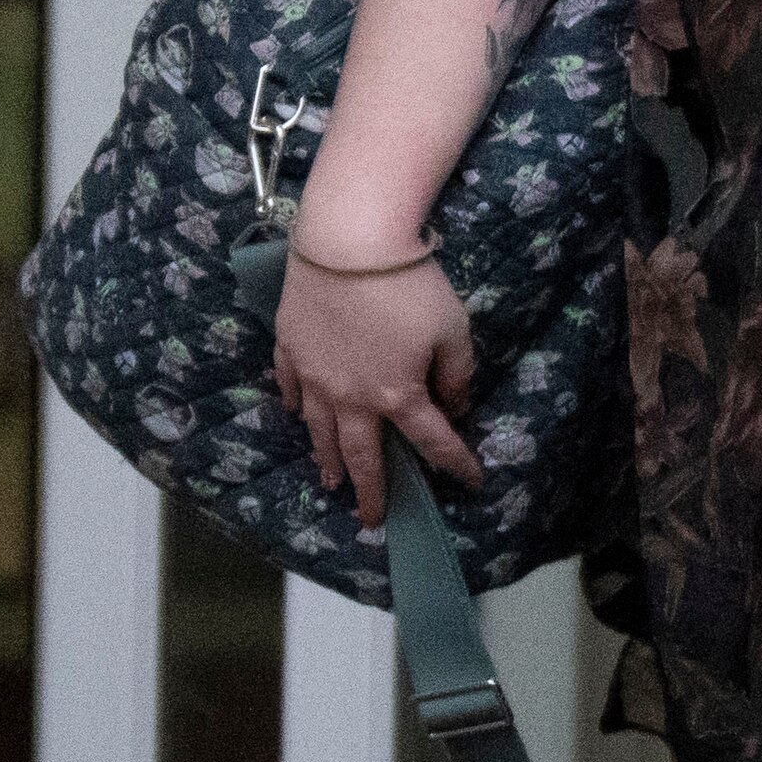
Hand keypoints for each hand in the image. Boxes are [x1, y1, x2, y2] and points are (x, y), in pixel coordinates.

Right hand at [268, 240, 484, 528]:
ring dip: (327, 460)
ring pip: (319, 430)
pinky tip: (295, 415)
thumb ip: (456, 375)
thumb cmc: (410, 284)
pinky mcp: (290, 348)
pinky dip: (294, 407)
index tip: (472, 483)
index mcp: (397, 395)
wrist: (349, 242)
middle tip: (372, 519)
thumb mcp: (454, 330)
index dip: (455, 464)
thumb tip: (455, 406)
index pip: (432, 441)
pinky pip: (289, 387)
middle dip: (372, 490)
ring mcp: (313, 375)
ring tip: (331, 483)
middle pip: (363, 454)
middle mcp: (350, 397)